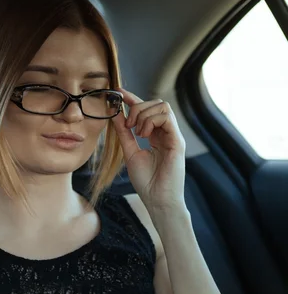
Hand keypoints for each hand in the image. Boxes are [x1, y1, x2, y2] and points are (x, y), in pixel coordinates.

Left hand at [112, 88, 185, 211]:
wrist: (158, 201)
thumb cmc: (147, 182)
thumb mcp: (130, 153)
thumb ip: (124, 134)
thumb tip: (115, 115)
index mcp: (156, 136)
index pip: (146, 110)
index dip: (133, 98)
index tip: (118, 92)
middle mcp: (167, 134)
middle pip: (156, 103)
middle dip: (137, 108)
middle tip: (128, 126)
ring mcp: (174, 136)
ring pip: (162, 106)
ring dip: (144, 115)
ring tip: (137, 132)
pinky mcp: (178, 142)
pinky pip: (167, 118)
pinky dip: (152, 121)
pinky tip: (144, 135)